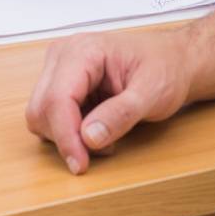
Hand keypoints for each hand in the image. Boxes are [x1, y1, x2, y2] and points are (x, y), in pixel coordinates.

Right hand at [25, 29, 196, 173]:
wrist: (173, 61)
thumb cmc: (166, 68)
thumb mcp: (153, 93)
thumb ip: (122, 114)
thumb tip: (89, 137)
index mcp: (83, 50)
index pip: (56, 99)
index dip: (65, 137)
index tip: (80, 164)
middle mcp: (63, 56)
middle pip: (41, 109)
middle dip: (66, 138)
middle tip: (105, 148)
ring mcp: (59, 69)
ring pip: (41, 116)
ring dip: (68, 137)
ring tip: (106, 135)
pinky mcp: (61, 84)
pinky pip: (51, 117)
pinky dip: (70, 132)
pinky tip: (97, 128)